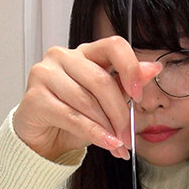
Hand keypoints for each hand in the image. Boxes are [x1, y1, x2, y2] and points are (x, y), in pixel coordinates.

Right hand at [13, 35, 161, 160]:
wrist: (44, 139)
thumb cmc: (74, 116)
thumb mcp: (106, 101)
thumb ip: (127, 84)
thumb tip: (154, 69)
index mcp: (84, 52)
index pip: (113, 46)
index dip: (130, 69)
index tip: (139, 96)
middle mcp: (62, 56)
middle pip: (101, 80)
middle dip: (119, 113)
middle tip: (129, 135)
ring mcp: (45, 74)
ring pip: (87, 101)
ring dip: (107, 127)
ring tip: (118, 143)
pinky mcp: (34, 97)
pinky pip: (72, 117)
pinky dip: (94, 133)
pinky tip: (106, 143)